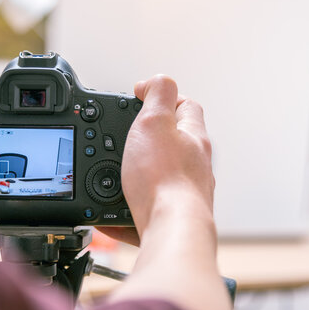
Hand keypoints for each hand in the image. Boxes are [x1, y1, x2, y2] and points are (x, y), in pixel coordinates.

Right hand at [97, 75, 213, 243]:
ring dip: (140, 171)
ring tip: (118, 172)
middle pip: (176, 141)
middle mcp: (196, 164)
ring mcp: (187, 191)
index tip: (139, 97)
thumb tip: (157, 80)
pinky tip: (112, 209)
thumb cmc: (164, 178)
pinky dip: (131, 203)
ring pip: (163, 174)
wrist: (170, 229)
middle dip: (150, 137)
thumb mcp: (155, 121)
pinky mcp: (173, 215)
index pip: (186, 105)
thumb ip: (158, 94)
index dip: (163, 97)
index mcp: (193, 137)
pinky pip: (149, 205)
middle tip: (126, 136)